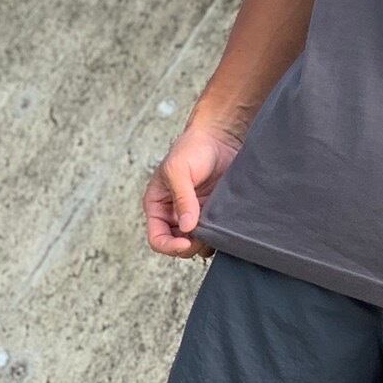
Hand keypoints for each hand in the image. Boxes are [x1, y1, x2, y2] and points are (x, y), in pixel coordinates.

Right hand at [142, 121, 242, 259]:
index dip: (170, 246)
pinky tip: (225, 224)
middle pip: (178, 244)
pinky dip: (219, 234)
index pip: (157, 239)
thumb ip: (182, 198)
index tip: (187, 242)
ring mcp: (196, 214)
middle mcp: (175, 214)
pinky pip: (215, 232)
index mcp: (158, 206)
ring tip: (216, 228)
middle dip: (190, 245)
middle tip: (205, 235)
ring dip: (206, 241)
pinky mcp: (214, 212)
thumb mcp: (178, 170)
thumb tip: (186, 227)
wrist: (221, 136)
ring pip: (198, 242)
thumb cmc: (193, 147)